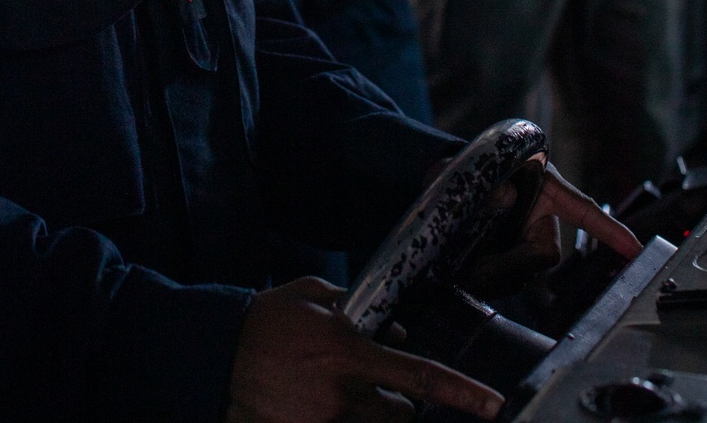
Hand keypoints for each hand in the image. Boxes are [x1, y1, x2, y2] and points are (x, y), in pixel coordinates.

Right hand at [227, 277, 503, 422]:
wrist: (213, 357)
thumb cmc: (262, 322)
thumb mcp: (307, 296)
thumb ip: (350, 308)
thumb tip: (389, 327)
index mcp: (347, 353)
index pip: (418, 375)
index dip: (461, 392)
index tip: (493, 405)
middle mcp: (342, 395)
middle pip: (400, 412)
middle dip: (398, 400)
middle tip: (376, 381)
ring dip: (370, 413)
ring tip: (338, 391)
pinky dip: (339, 418)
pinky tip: (313, 401)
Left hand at [467, 159, 641, 295]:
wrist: (460, 183)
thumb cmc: (482, 171)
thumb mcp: (487, 168)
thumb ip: (493, 182)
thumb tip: (505, 197)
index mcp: (548, 191)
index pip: (584, 211)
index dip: (611, 231)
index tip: (636, 250)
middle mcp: (543, 221)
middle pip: (547, 252)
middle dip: (520, 259)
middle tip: (484, 259)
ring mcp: (528, 243)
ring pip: (528, 270)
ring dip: (503, 269)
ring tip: (474, 260)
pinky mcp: (512, 262)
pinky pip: (512, 278)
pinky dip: (494, 276)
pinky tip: (476, 269)